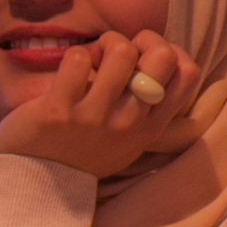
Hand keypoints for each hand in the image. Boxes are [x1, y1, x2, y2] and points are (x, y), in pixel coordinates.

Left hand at [0, 30, 201, 178]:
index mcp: (150, 128)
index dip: (170, 51)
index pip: (188, 73)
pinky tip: (68, 73)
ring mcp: (94, 118)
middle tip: (118, 53)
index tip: (145, 60)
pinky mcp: (59, 111)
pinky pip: (78, 58)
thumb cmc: (85, 153)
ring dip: (103, 44)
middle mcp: (129, 124)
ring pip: (121, 50)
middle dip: (141, 40)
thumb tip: (165, 56)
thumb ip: (149, 108)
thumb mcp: (129, 140)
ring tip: (91, 61)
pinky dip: (73, 56)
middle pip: (162, 55)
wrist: (39, 186)